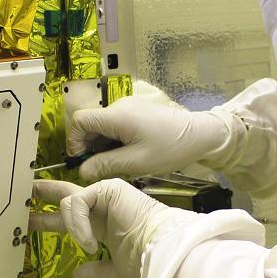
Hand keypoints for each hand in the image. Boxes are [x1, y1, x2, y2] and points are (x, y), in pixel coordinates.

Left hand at [30, 179, 196, 277]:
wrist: (162, 251)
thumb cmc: (147, 260)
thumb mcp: (115, 270)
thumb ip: (95, 271)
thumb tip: (75, 277)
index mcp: (101, 225)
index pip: (69, 218)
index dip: (48, 219)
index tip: (30, 222)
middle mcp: (101, 208)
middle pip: (63, 194)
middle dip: (42, 193)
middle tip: (22, 191)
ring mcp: (105, 195)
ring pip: (69, 203)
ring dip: (74, 227)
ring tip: (90, 245)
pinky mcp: (108, 188)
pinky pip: (78, 203)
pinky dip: (79, 223)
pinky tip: (91, 239)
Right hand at [68, 96, 236, 180]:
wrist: (202, 134)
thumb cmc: (172, 148)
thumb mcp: (137, 162)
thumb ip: (106, 165)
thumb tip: (82, 171)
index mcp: (117, 116)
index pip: (79, 120)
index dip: (74, 141)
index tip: (82, 161)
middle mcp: (119, 106)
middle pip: (90, 124)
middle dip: (89, 146)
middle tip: (100, 168)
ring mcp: (129, 107)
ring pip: (103, 126)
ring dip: (102, 145)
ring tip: (117, 163)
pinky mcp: (137, 111)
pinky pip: (115, 125)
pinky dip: (114, 140)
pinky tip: (127, 155)